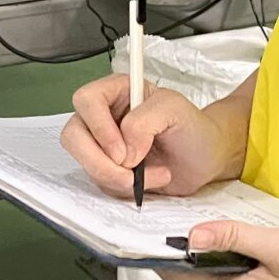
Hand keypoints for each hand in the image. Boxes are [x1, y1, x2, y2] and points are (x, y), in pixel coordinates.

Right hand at [61, 76, 234, 198]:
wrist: (204, 158)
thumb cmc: (193, 128)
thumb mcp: (175, 111)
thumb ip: (145, 122)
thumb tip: (123, 149)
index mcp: (116, 91)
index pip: (86, 100)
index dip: (99, 127)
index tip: (123, 151)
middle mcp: (103, 116)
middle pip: (74, 136)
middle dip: (101, 161)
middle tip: (132, 171)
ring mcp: (102, 144)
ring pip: (84, 163)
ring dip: (116, 177)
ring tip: (152, 174)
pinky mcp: (106, 168)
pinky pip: (98, 182)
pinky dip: (123, 188)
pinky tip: (148, 181)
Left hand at [162, 221, 278, 279]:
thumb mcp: (276, 246)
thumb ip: (232, 238)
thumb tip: (189, 236)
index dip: (162, 256)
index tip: (149, 227)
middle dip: (175, 255)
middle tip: (165, 218)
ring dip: (195, 256)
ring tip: (185, 222)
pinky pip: (224, 278)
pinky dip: (214, 259)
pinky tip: (218, 236)